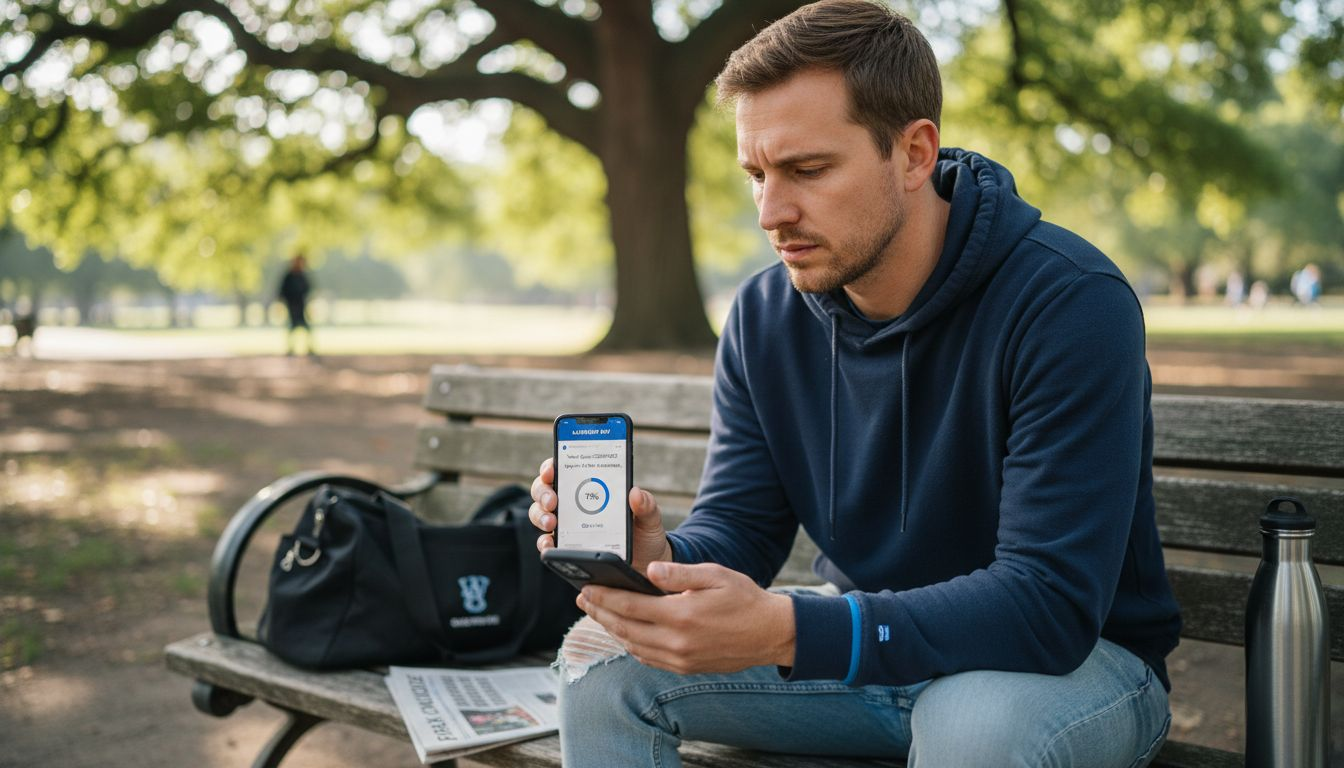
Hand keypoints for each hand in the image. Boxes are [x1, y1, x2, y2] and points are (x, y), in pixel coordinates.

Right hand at [528, 458, 672, 571]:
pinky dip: (544, 543)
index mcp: (592, 487)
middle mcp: (574, 504)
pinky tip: (550, 544)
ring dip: (540, 516)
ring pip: (540, 514)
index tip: (552, 470)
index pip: (564, 469)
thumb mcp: (649, 517)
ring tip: (552, 523)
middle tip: (552, 501)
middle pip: (544, 490)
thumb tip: (636, 492)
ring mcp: (567, 525)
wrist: (646, 565)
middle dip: (543, 492)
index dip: (551, 466)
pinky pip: (547, 544)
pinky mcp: (566, 548)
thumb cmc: (645, 534)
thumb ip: (646, 505)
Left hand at [577, 561, 795, 674]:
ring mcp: (680, 659)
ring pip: (633, 645)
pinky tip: (625, 632)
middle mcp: (676, 642)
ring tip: (598, 613)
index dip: (604, 597)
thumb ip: (679, 574)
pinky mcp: (685, 668)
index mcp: (681, 615)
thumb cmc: (744, 598)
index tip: (585, 588)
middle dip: (600, 612)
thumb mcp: (715, 575)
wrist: (771, 634)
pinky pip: (648, 658)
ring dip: (612, 630)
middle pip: (624, 628)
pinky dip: (631, 644)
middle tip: (583, 599)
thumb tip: (647, 570)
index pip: (629, 606)